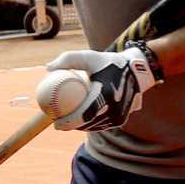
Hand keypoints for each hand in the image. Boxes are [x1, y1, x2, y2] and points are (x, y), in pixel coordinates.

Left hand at [36, 46, 158, 131]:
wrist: (136, 71)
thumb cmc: (108, 62)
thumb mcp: (88, 56)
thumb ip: (67, 59)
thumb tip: (48, 68)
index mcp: (106, 94)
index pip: (85, 113)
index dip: (69, 121)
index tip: (55, 122)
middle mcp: (114, 108)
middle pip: (88, 123)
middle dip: (70, 126)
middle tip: (57, 123)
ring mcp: (119, 116)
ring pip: (94, 127)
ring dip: (79, 127)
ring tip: (65, 124)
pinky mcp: (121, 120)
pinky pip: (102, 125)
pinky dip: (90, 125)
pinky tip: (78, 123)